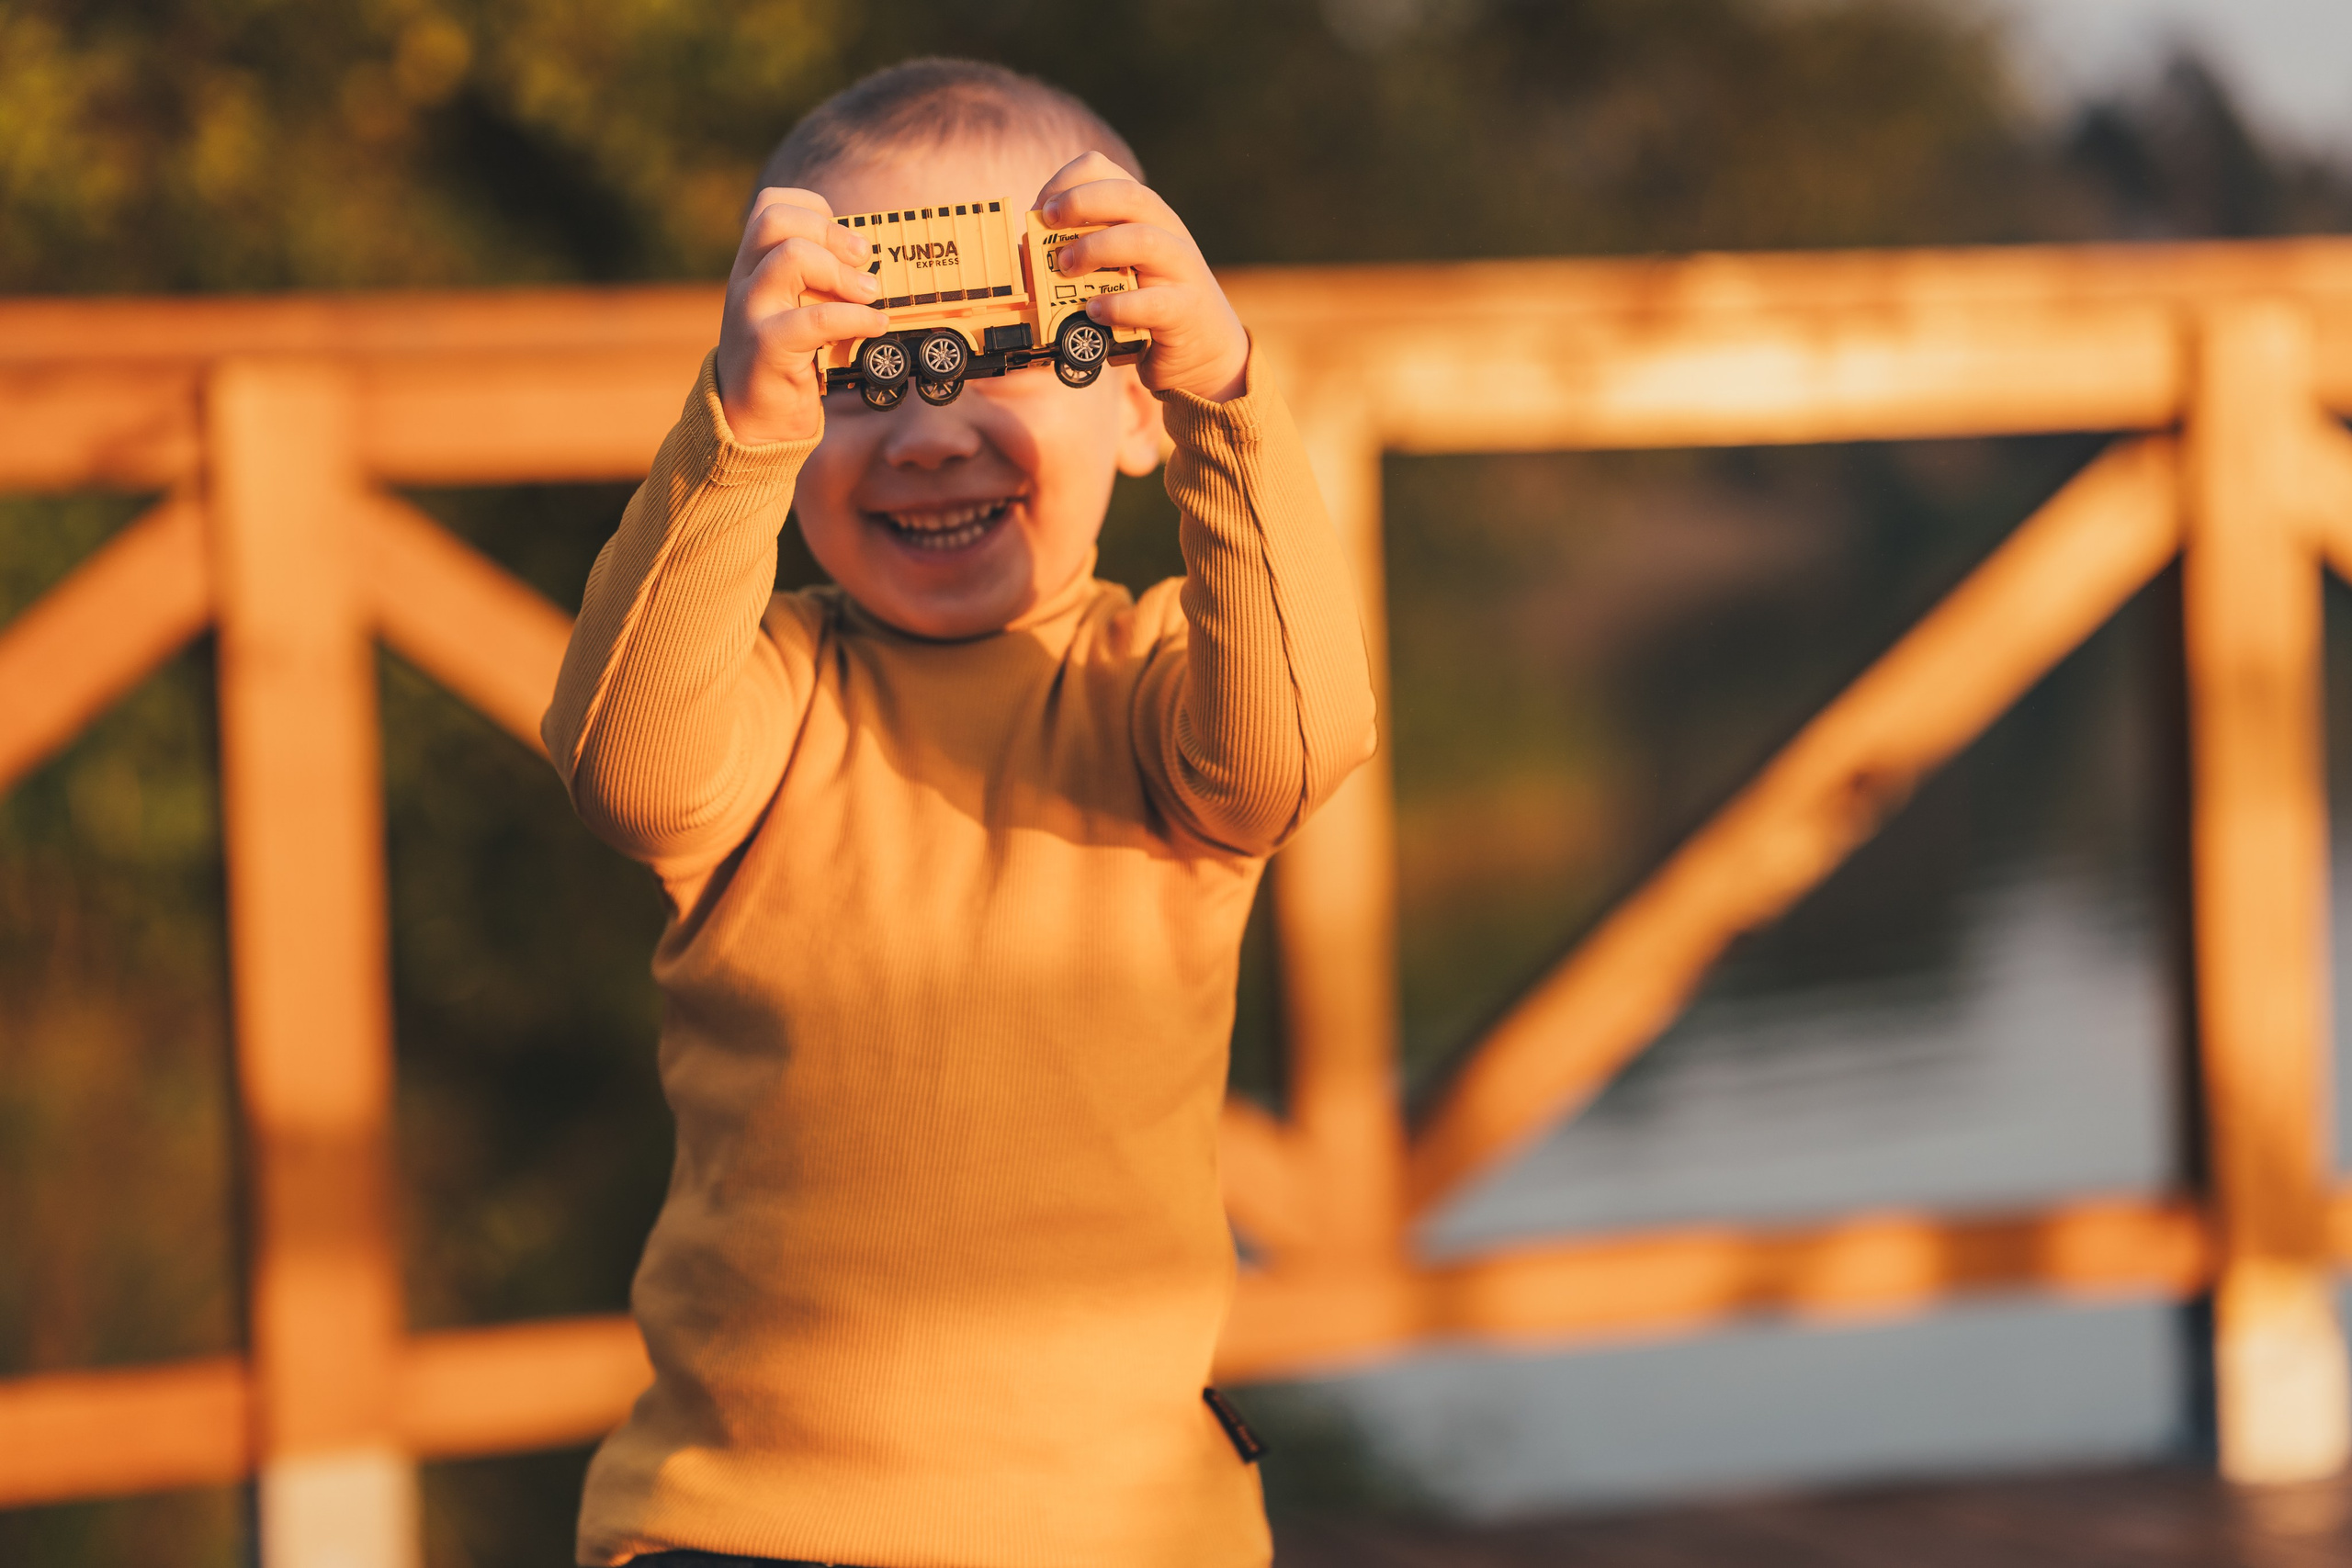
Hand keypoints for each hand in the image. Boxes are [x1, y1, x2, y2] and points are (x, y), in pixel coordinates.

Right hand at [714, 187, 887, 444]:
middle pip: (775, 219)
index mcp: (753, 265)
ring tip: (870, 295)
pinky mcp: (766, 347)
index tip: (848, 240)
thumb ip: (820, 284)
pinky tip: (875, 327)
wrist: (750, 421)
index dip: (816, 210)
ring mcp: (751, 311)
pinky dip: (854, 318)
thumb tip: (876, 267)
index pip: (772, 205)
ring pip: (791, 259)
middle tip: (865, 258)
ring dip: (842, 273)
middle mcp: (746, 280)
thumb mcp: (797, 311)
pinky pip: (813, 319)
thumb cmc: (785, 362)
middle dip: (830, 230)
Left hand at [1035, 155, 1249, 403]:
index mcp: (1142, 214)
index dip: (1065, 182)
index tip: (1040, 210)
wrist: (1205, 353)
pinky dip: (1118, 306)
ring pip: (1143, 239)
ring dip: (1095, 249)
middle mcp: (1166, 231)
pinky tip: (1094, 312)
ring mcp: (1181, 268)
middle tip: (1046, 225)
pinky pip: (1154, 301)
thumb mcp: (1112, 272)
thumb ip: (1079, 257)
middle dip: (1079, 203)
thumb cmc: (1148, 309)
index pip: (1103, 169)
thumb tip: (1024, 256)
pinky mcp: (1186, 309)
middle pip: (1127, 194)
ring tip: (1067, 269)